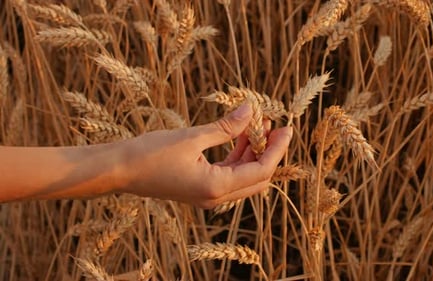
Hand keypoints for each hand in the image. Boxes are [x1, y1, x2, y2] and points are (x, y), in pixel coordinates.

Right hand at [119, 104, 291, 207]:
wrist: (119, 170)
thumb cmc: (150, 153)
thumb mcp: (192, 137)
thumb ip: (226, 127)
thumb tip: (251, 110)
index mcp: (216, 188)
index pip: (261, 171)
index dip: (277, 149)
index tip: (287, 128)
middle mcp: (215, 197)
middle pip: (257, 178)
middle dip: (269, 152)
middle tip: (275, 126)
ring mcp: (208, 195)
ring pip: (244, 176)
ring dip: (253, 152)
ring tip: (259, 125)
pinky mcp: (201, 188)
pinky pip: (229, 174)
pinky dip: (238, 156)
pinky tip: (241, 135)